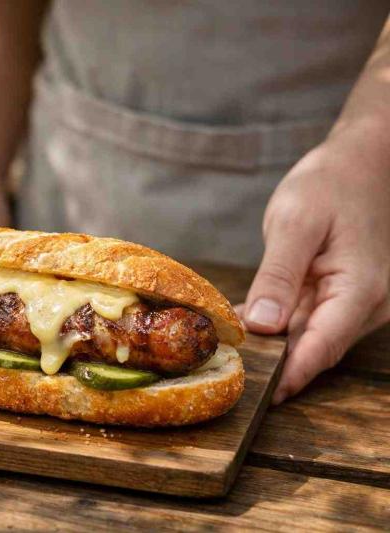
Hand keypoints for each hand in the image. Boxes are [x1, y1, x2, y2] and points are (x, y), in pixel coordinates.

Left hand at [242, 133, 389, 403]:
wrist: (361, 163)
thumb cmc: (331, 184)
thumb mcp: (296, 224)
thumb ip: (279, 276)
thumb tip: (264, 327)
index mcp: (359, 290)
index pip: (323, 348)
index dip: (290, 376)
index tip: (258, 397)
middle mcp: (363, 304)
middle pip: (317, 349)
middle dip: (277, 368)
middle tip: (232, 380)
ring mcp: (354, 301)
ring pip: (310, 337)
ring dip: (275, 348)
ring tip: (231, 357)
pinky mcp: (339, 293)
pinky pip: (307, 319)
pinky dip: (278, 326)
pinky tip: (244, 326)